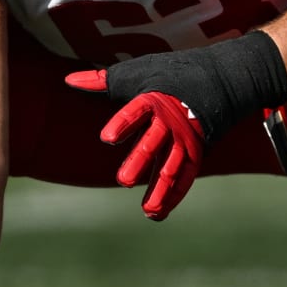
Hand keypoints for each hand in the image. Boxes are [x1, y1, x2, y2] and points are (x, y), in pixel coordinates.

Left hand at [65, 69, 205, 220]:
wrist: (218, 79)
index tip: (107, 137)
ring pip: (171, 166)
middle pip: (152, 143)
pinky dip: (174, 195)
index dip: (122, 124)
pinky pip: (185, 177)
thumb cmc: (166, 75)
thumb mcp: (135, 74)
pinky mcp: (196, 152)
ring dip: (160, 189)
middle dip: (139, 162)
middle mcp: (169, 121)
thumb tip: (69, 80)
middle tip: (123, 181)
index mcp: (152, 100)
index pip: (135, 113)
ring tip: (147, 210)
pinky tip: (158, 213)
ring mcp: (184, 139)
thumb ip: (101, 82)